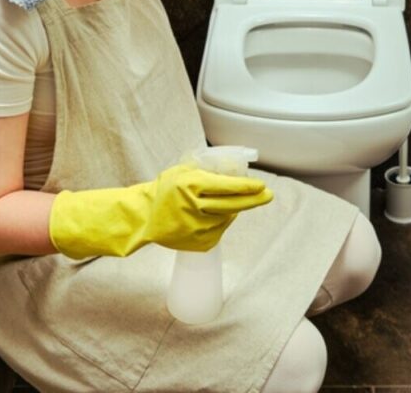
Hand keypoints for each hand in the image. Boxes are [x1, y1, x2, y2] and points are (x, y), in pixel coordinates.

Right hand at [48, 163, 272, 257]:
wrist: (143, 217)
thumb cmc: (164, 189)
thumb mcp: (183, 170)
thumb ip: (207, 168)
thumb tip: (235, 167)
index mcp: (190, 185)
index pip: (225, 186)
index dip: (246, 186)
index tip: (261, 185)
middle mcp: (194, 207)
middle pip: (232, 205)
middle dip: (253, 200)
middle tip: (268, 196)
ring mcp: (195, 227)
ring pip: (226, 218)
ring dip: (232, 210)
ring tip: (226, 203)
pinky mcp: (197, 242)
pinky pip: (218, 231)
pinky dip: (220, 223)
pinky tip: (211, 216)